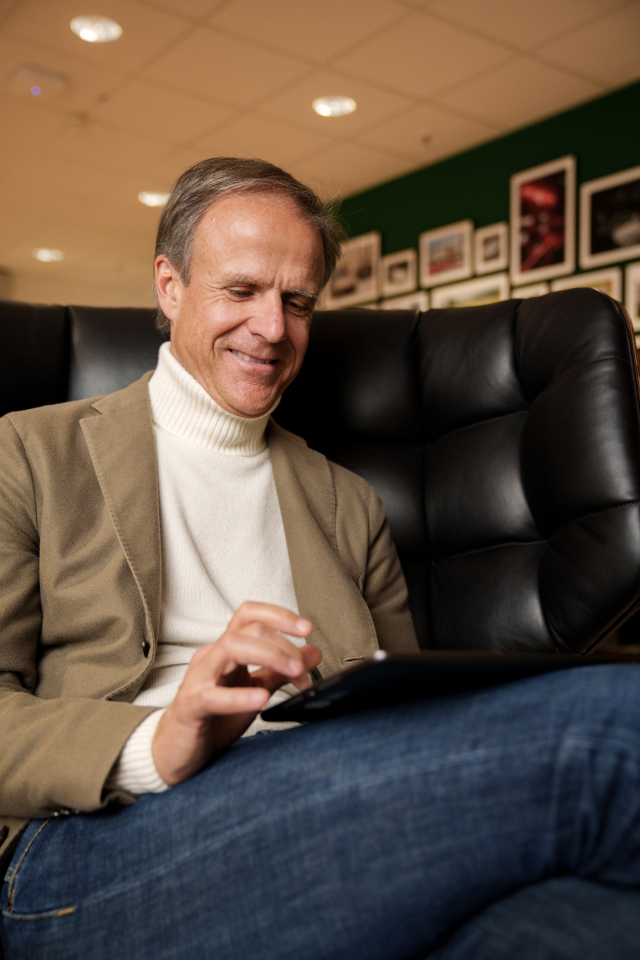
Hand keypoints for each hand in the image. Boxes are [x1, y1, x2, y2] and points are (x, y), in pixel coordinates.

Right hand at [152, 602, 320, 785]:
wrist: (178, 750)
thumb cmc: (214, 717)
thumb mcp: (255, 690)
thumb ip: (281, 671)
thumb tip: (313, 652)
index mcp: (227, 650)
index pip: (250, 615)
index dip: (280, 615)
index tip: (307, 629)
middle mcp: (212, 656)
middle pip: (248, 630)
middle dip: (283, 645)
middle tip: (304, 670)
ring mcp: (199, 678)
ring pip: (231, 648)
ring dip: (270, 656)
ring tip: (294, 674)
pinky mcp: (191, 705)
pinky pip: (213, 695)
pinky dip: (239, 696)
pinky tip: (262, 699)